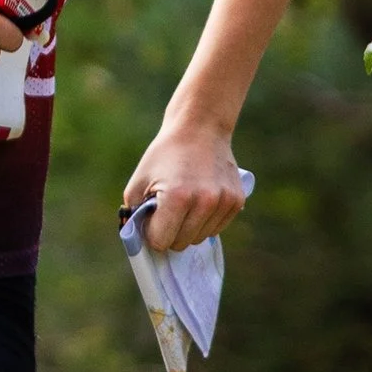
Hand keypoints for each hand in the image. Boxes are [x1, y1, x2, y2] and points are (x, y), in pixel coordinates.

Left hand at [121, 122, 248, 251]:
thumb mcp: (139, 181)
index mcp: (177, 198)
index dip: (152, 232)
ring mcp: (223, 202)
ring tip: (185, 202)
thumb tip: (138, 242)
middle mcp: (204, 202)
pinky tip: (200, 200)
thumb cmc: (165, 154)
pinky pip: (216, 228)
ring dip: (189, 228)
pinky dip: (205, 221)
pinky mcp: (236, 201)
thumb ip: (134, 214)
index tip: (152, 218)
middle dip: (170, 232)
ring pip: (200, 238)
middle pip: (181, 243)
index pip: (161, 241)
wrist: (200, 127)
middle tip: (167, 210)